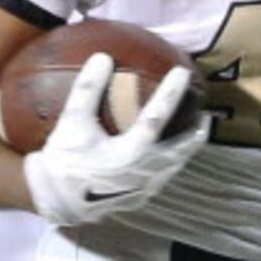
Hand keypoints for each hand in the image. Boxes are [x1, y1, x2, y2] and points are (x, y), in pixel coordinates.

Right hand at [21, 53, 202, 226]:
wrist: (54, 202)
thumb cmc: (63, 163)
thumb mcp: (71, 123)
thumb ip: (87, 90)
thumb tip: (102, 57)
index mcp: (130, 153)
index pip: (157, 117)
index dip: (171, 93)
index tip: (182, 72)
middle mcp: (144, 172)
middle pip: (180, 150)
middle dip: (195, 132)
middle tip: (206, 115)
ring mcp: (143, 189)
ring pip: (173, 166)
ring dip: (185, 149)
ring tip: (193, 134)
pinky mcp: (137, 199)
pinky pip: (161, 178)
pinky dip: (169, 164)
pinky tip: (165, 157)